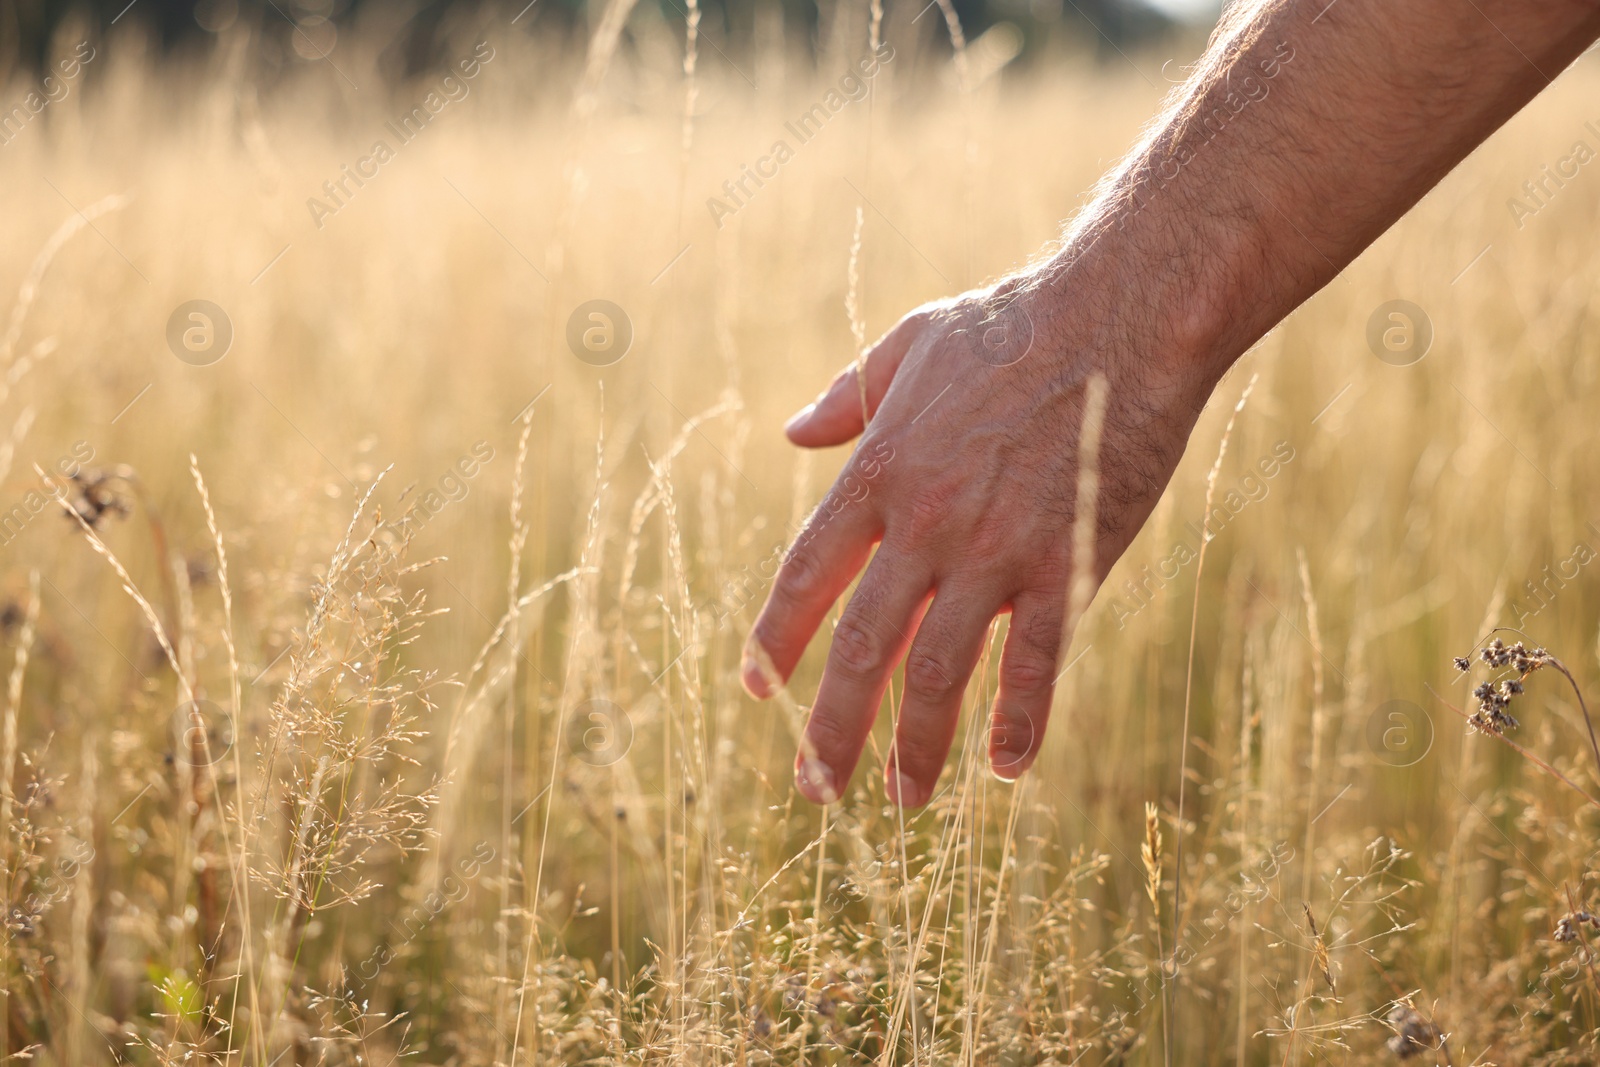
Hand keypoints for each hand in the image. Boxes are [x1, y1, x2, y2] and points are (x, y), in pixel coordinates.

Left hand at [742, 272, 1219, 806]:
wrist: (1120, 316)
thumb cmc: (1013, 325)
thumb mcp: (910, 343)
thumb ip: (847, 396)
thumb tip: (791, 430)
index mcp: (879, 475)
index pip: (805, 577)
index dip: (777, 640)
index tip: (758, 689)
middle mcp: (925, 524)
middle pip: (862, 648)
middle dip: (832, 728)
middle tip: (814, 788)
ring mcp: (995, 550)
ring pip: (939, 672)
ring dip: (916, 745)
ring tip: (903, 799)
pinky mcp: (1067, 563)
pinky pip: (1036, 661)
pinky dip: (1019, 719)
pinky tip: (1007, 768)